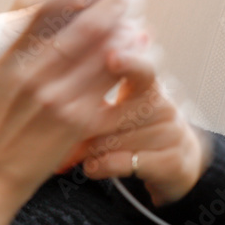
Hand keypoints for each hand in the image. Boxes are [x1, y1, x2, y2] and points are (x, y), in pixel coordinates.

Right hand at [0, 0, 145, 203]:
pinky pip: (110, 89)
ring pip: (103, 55)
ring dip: (125, 35)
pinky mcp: (78, 123)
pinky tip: (137, 58)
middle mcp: (33, 76)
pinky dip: (127, 68)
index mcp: (8, 60)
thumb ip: (16, 50)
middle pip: (81, 27)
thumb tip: (43, 18)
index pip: (40, 9)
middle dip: (110, 7)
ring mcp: (58, 99)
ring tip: (136, 24)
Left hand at [61, 34, 212, 206]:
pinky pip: (126, 162)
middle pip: (114, 114)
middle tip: (61, 136)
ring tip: (78, 154)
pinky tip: (93, 167)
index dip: (128, 63)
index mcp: (146, 86)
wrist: (172, 161)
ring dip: (89, 150)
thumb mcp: (115, 109)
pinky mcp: (172, 161)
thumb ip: (91, 97)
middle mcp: (163, 106)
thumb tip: (52, 93)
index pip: (141, 70)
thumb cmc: (132, 128)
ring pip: (116, 140)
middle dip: (83, 128)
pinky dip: (102, 166)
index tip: (112, 57)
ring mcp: (171, 134)